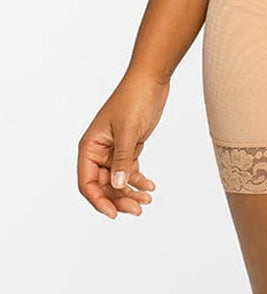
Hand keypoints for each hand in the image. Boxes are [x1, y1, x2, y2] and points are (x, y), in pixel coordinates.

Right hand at [77, 69, 167, 218]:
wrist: (151, 80)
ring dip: (131, 192)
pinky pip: (130, 170)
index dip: (98, 200)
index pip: (87, 182)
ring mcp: (114, 150)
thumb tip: (118, 185)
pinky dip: (139, 180)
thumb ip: (122, 159)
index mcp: (90, 147)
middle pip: (104, 185)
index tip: (113, 213)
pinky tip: (150, 187)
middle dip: (119, 199)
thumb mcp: (128, 130)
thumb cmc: (134, 99)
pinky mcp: (129, 147)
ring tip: (147, 200)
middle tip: (138, 209)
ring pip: (118, 180)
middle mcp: (99, 151)